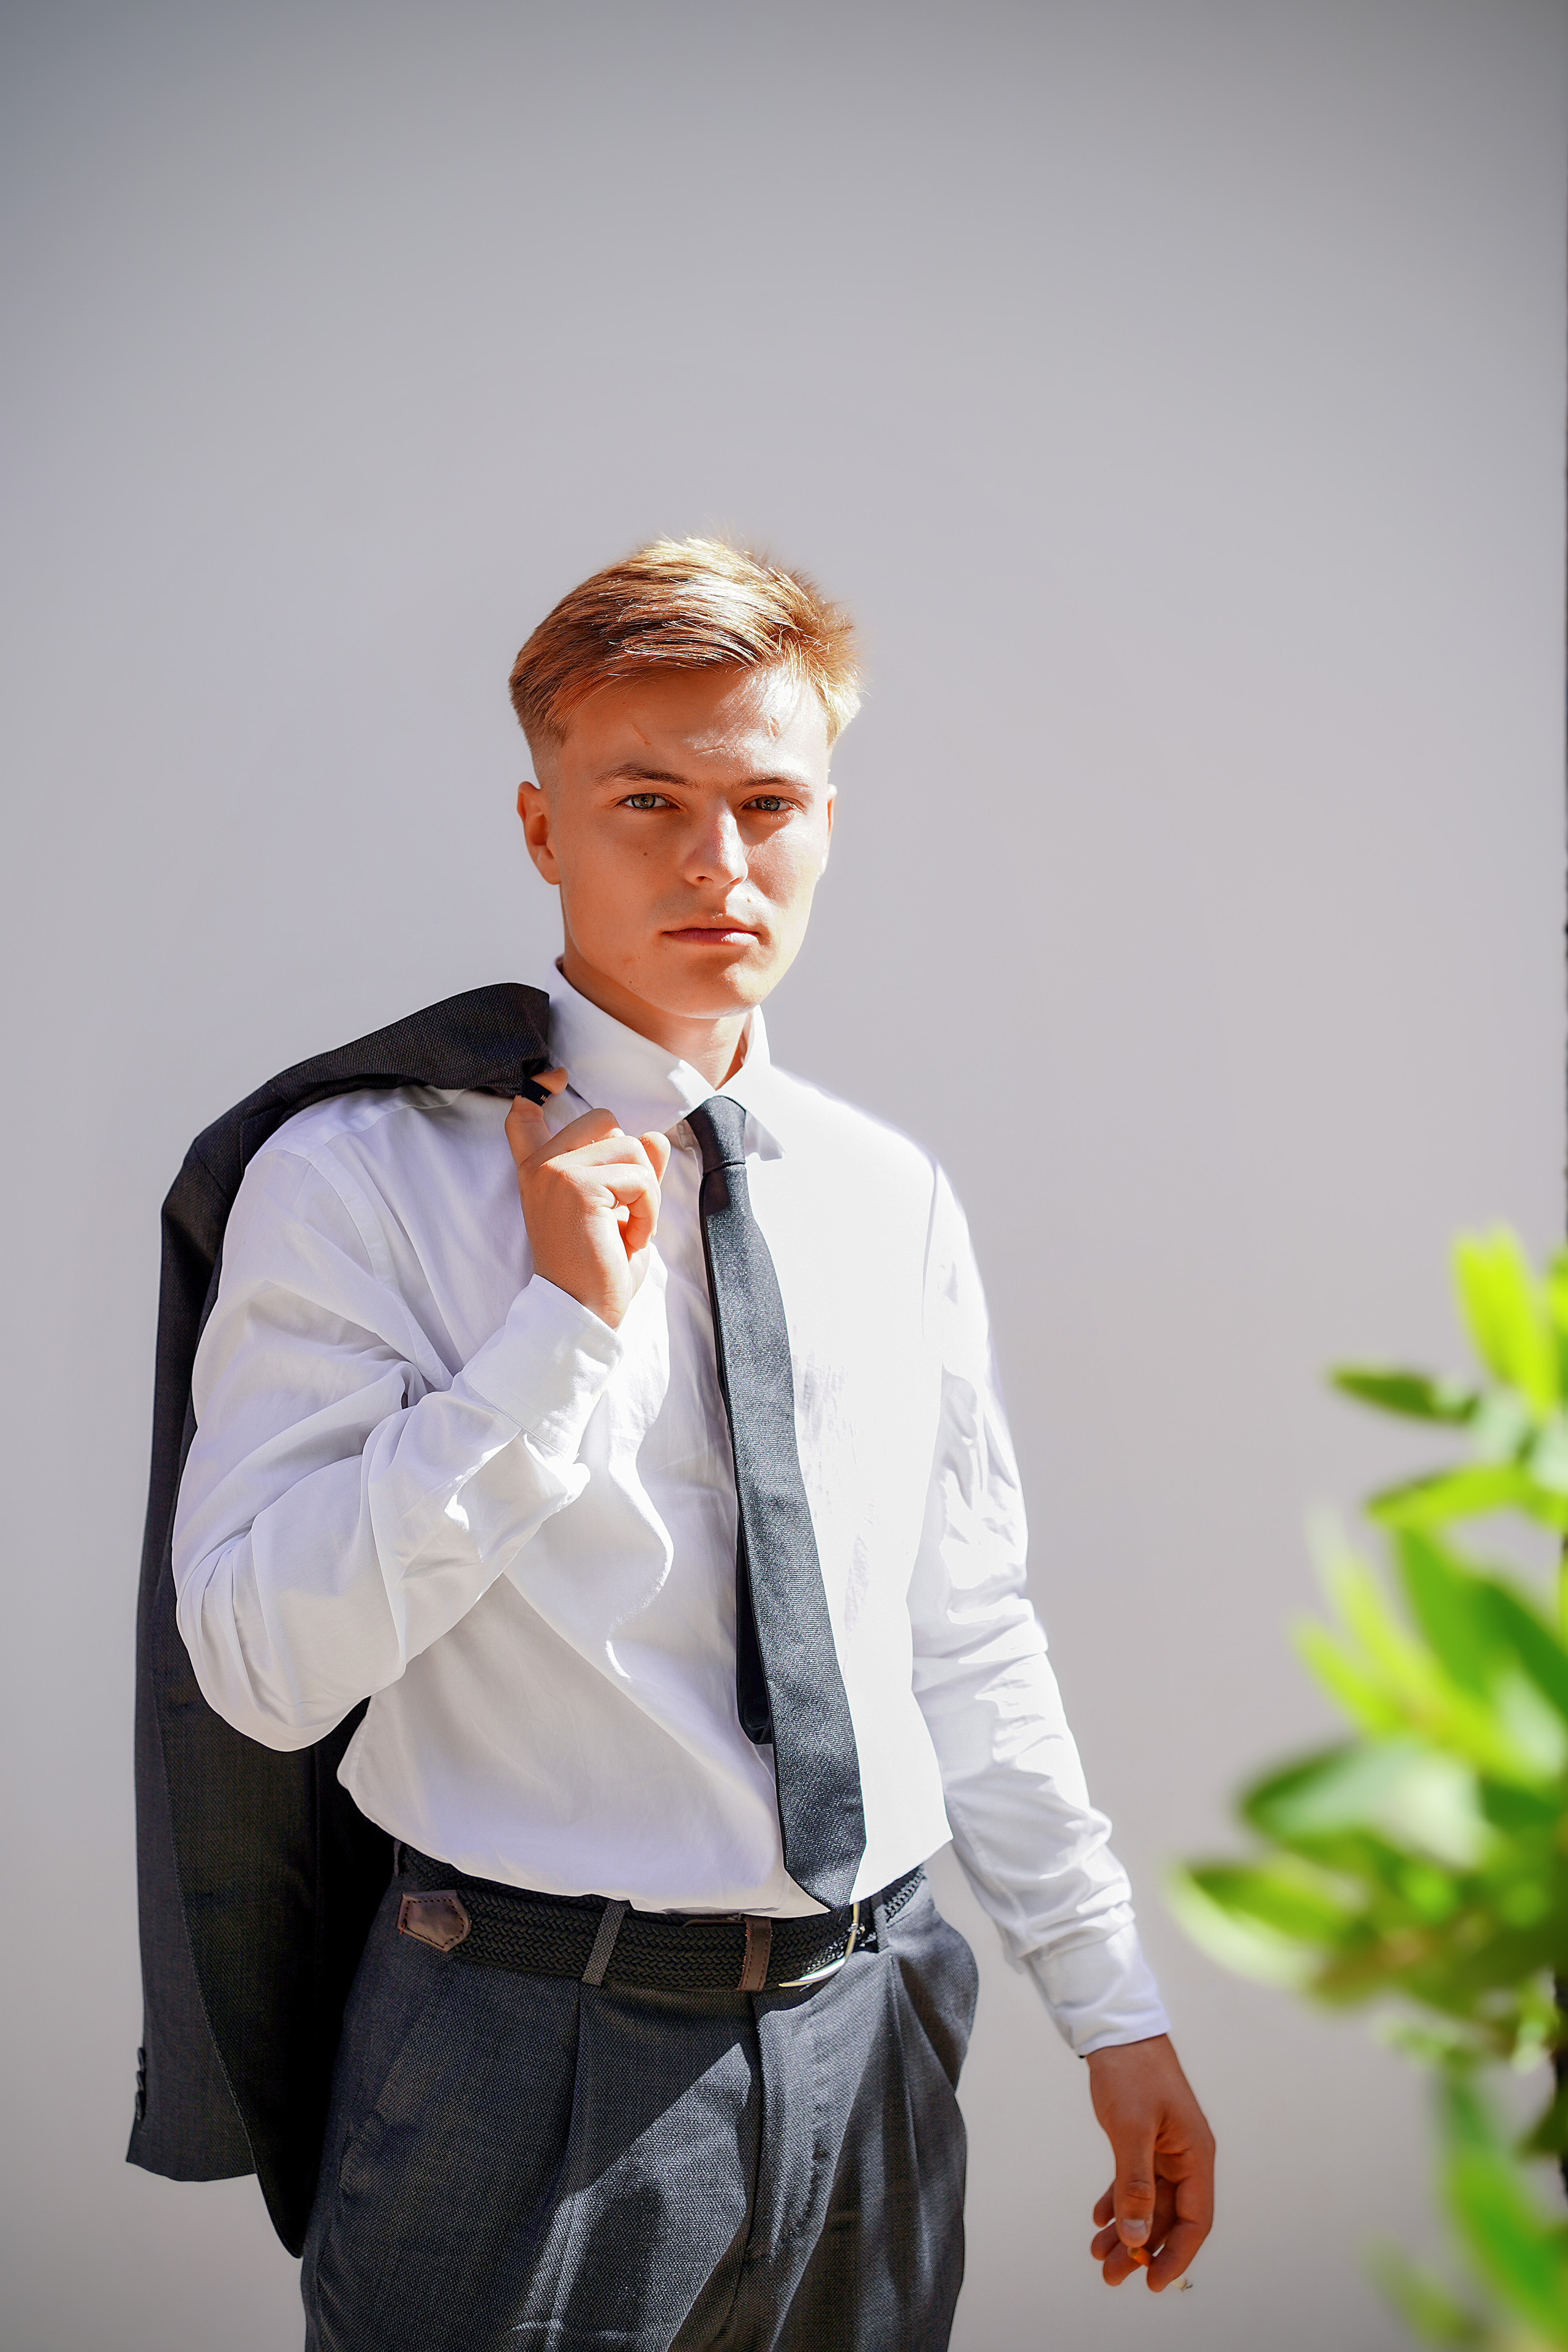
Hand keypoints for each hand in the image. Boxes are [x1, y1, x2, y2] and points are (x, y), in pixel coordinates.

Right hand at [505, 1073, 672, 1328]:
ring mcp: (554, 1171)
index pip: (525, 1116)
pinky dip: (647, 1210)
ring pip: (630, 1146)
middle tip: (621, 1213)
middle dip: (631, 1163)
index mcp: (538, 1172)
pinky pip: (639, 1175)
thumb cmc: (596, 1271)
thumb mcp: (618, 1213)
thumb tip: (655, 1135)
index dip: (539, 1089)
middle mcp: (539, 1166)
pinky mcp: (576, 1184)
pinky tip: (627, 1238)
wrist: (580, 1313)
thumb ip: (632, 1171)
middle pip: (605, 1120)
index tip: (555, 1078)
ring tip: (625, 1229)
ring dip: (644, 1192)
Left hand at [1085, 2034, 1213, 2291]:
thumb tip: (1137, 2236)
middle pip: (1168, 2217)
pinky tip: (1099, 2217)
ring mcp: (1166, 2150)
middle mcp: (1186, 2157)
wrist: (1117, 2031)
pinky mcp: (1146, 2142)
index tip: (1152, 2282)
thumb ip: (1135, 2185)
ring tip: (1097, 2252)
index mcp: (1195, 2155)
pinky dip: (1118, 2201)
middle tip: (1110, 2274)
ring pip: (1149, 2203)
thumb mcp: (1132, 2130)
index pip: (1195, 2220)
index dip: (1176, 2255)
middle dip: (1140, 2248)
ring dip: (1125, 2228)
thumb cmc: (1132, 2072)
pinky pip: (1135, 2183)